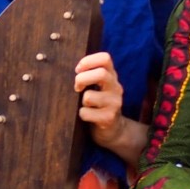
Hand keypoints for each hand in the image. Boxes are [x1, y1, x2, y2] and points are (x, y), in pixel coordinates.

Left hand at [74, 52, 145, 166]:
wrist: (112, 130)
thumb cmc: (98, 104)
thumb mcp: (97, 86)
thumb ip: (89, 75)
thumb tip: (73, 69)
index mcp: (111, 76)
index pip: (105, 58)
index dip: (88, 61)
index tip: (78, 70)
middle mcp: (116, 87)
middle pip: (101, 74)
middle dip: (82, 79)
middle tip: (77, 88)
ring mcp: (114, 103)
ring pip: (89, 96)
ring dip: (81, 101)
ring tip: (85, 105)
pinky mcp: (109, 118)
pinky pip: (86, 113)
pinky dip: (81, 114)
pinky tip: (86, 116)